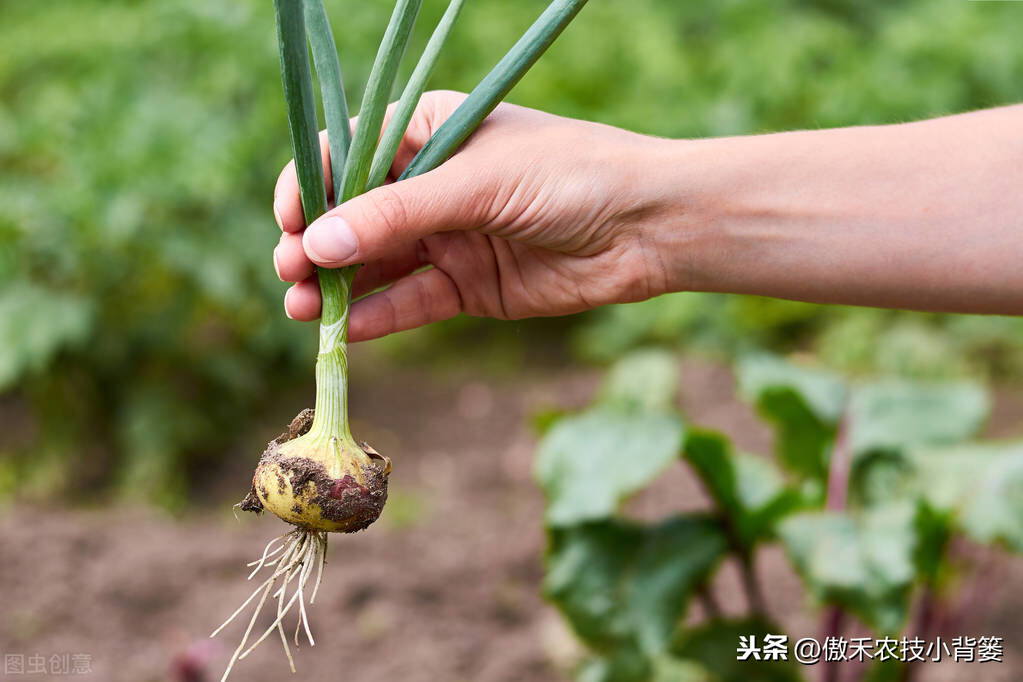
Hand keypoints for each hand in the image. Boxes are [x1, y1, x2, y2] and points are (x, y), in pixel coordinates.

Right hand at [272, 90, 671, 340]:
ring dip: (338, 287)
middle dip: (316, 245)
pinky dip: (381, 317)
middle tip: (291, 275)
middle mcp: (432, 184)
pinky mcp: (469, 286)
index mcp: (428, 131)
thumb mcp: (477, 183)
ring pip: (377, 264)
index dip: (311, 186)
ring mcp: (449, 237)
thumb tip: (316, 244)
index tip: (289, 221)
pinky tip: (350, 332)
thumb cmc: (569, 175)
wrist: (646, 227)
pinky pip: (413, 302)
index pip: (348, 154)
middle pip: (354, 216)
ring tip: (305, 311)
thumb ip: (398, 215)